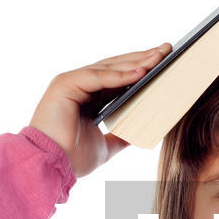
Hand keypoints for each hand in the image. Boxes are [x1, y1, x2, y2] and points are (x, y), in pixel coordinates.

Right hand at [30, 43, 171, 177]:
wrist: (51, 167)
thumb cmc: (72, 158)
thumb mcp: (106, 146)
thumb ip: (120, 137)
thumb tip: (139, 133)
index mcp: (87, 97)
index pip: (118, 76)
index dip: (140, 68)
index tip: (164, 62)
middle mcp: (78, 85)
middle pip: (116, 67)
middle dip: (142, 59)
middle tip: (167, 50)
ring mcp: (71, 82)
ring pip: (109, 68)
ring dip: (136, 62)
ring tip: (159, 57)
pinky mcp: (65, 84)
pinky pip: (98, 77)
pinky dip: (120, 75)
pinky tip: (141, 73)